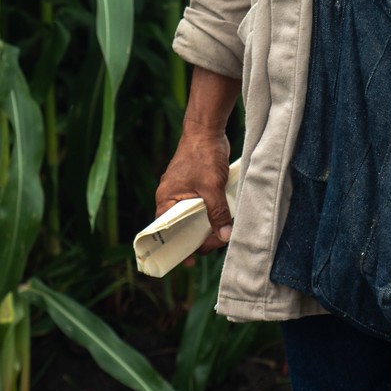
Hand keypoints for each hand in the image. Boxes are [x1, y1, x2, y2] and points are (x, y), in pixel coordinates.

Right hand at [154, 129, 233, 256]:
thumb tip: (225, 236)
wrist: (207, 129)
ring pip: (192, 218)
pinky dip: (210, 214)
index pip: (166, 231)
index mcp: (166, 199)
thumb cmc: (203, 155)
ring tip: (223, 231)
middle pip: (181, 228)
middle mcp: (171, 198)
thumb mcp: (212, 187)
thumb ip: (217, 213)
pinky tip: (223, 218)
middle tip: (218, 240)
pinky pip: (200, 207)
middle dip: (198, 238)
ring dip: (206, 226)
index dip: (177, 247)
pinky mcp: (194, 187)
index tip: (191, 261)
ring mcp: (182, 192)